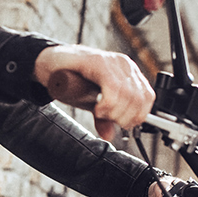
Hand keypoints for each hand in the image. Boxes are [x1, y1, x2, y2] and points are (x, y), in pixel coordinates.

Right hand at [33, 44, 153, 138]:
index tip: (122, 124)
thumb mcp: (90, 103)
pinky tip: (97, 108)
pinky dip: (108, 104)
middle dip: (125, 117)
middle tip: (108, 119)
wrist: (50, 64)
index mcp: (128, 73)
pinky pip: (113, 87)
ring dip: (115, 112)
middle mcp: (124, 65)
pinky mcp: (98, 61)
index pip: (148, 97)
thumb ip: (103, 117)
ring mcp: (112, 61)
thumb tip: (108, 134)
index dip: (138, 116)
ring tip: (101, 113)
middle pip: (140, 98)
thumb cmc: (71, 80)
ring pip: (128, 94)